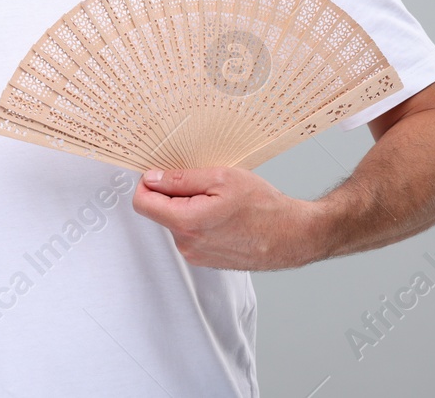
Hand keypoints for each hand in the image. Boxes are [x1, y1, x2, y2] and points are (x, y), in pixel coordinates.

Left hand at [132, 166, 316, 271]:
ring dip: (190, 207)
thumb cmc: (264, 207)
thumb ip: (180, 179)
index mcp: (186, 223)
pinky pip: (191, 234)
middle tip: (206, 185)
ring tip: (220, 202)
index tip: (161, 174)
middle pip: (160, 211)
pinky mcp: (206, 260)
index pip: (142, 203)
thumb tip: (152, 179)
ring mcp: (196, 256)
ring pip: (176, 222)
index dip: (149, 183)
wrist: (293, 235)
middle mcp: (187, 245)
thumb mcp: (221, 178)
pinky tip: (224, 215)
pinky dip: (200, 221)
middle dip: (175, 194)